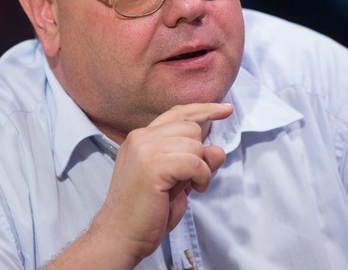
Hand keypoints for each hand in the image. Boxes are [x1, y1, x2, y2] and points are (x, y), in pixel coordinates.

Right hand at [89, 103, 230, 265]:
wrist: (120, 236)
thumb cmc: (145, 213)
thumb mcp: (177, 182)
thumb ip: (195, 162)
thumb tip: (217, 149)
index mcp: (141, 138)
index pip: (178, 113)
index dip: (205, 109)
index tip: (226, 110)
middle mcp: (141, 137)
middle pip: (191, 127)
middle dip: (199, 153)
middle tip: (190, 178)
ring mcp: (145, 149)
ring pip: (194, 143)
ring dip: (201, 168)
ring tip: (189, 187)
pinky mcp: (153, 165)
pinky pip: (194, 161)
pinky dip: (201, 177)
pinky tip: (193, 190)